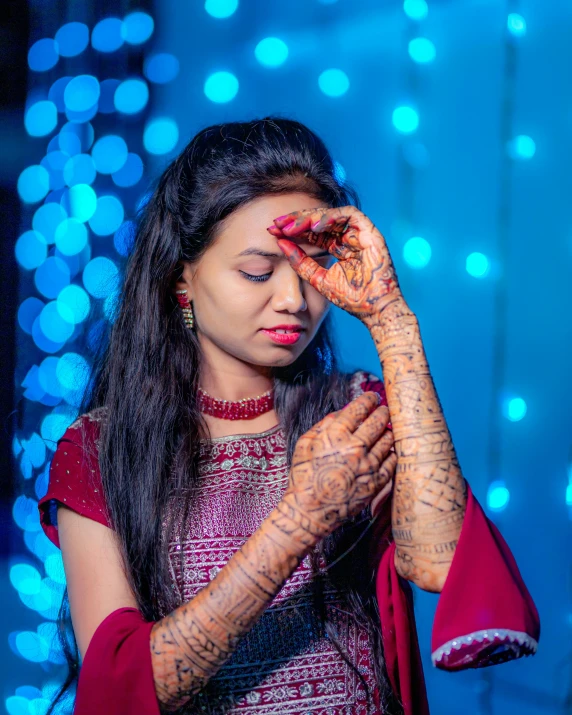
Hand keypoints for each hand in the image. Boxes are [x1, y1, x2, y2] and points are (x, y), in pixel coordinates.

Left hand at [267, 206, 402, 324]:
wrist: (373, 310)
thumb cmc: (351, 299)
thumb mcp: (317, 279)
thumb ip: (300, 262)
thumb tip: (280, 243)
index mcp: (336, 247)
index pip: (311, 232)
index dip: (292, 229)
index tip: (272, 230)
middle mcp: (347, 238)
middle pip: (319, 220)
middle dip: (297, 220)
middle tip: (277, 223)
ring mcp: (359, 233)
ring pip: (332, 214)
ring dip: (311, 217)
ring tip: (292, 225)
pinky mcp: (370, 231)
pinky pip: (350, 215)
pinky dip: (332, 217)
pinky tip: (315, 225)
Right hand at [280, 391, 396, 538]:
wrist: (310, 511)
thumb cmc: (304, 476)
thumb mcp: (304, 444)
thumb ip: (323, 425)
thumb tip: (341, 413)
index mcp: (336, 435)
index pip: (359, 409)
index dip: (368, 399)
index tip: (372, 397)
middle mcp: (355, 447)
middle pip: (379, 420)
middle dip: (383, 411)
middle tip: (383, 410)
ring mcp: (368, 465)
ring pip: (388, 439)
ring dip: (389, 430)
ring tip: (386, 429)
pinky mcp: (377, 482)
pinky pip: (392, 460)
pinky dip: (391, 452)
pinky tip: (387, 449)